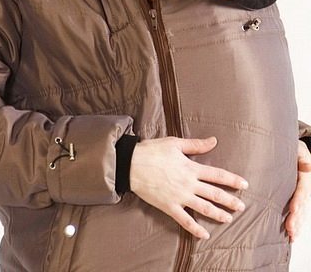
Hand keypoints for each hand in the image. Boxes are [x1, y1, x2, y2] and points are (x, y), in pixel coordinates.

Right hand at [130, 136, 247, 239]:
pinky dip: (195, 229)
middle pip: (214, 193)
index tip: (244, 184)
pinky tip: (204, 235)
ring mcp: (179, 197)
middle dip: (230, 200)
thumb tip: (214, 141)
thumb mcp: (175, 143)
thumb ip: (196, 145)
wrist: (132, 164)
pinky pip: (184, 220)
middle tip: (242, 206)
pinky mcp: (169, 206)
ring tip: (229, 219)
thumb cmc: (153, 151)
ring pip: (203, 208)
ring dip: (218, 214)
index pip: (217, 175)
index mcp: (191, 168)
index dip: (232, 180)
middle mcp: (188, 184)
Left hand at [285, 140, 310, 241]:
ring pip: (302, 211)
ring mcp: (303, 192)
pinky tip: (293, 233)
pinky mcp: (297, 197)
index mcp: (306, 173)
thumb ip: (301, 156)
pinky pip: (299, 211)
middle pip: (303, 204)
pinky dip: (297, 222)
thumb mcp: (297, 148)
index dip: (298, 200)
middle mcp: (307, 185)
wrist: (292, 149)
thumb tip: (307, 166)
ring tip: (292, 236)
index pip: (303, 189)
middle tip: (290, 230)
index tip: (293, 210)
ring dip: (298, 224)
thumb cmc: (292, 147)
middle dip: (297, 218)